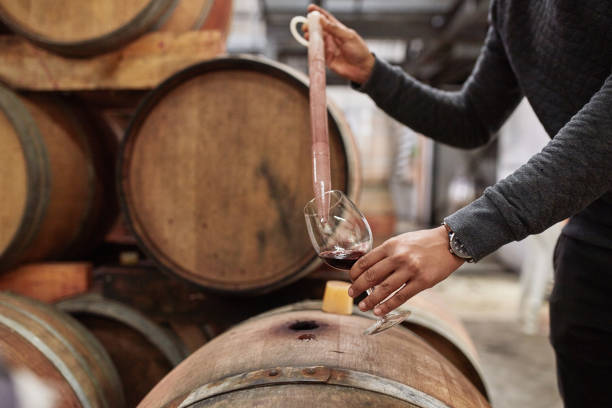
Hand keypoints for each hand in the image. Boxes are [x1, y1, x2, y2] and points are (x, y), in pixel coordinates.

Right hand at [303, 4, 374, 83]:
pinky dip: (311, 48)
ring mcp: (328, 48)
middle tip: (306, 25)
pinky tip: (309, 44)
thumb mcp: (348, 36)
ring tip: (306, 34)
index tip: (310, 8)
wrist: (362, 69)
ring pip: (315, 40)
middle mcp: (332, 38)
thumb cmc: (359, 50)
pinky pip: (316, 52)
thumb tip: (321, 19)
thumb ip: (334, 29)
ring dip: (309, 36)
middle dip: (310, 25)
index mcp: (338, 30)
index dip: (318, 13)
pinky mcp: (326, 58)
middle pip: (318, 29)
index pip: (326, 19)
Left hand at [348, 226, 464, 315]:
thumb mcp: (401, 241)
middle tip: (351, 294)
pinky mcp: (422, 281)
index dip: (354, 273)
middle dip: (358, 287)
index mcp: (391, 245)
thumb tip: (370, 270)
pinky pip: (401, 296)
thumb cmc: (423, 243)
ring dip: (370, 300)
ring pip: (384, 288)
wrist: (449, 242)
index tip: (351, 279)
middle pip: (371, 276)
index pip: (365, 261)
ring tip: (362, 307)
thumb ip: (387, 254)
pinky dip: (388, 306)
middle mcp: (398, 257)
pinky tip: (379, 311)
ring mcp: (410, 269)